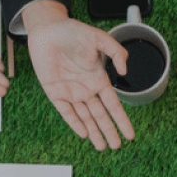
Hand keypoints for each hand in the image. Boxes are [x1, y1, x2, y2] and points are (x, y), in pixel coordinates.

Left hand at [23, 0, 134, 150]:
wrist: (47, 29)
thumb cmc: (72, 31)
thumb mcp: (99, 38)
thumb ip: (115, 51)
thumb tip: (124, 70)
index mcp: (98, 79)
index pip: (113, 105)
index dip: (121, 120)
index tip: (130, 134)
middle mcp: (86, 89)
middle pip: (100, 115)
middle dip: (109, 131)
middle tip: (116, 146)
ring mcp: (70, 92)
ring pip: (85, 117)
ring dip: (94, 132)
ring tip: (102, 146)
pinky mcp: (54, 92)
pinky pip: (66, 111)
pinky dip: (74, 122)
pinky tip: (83, 133)